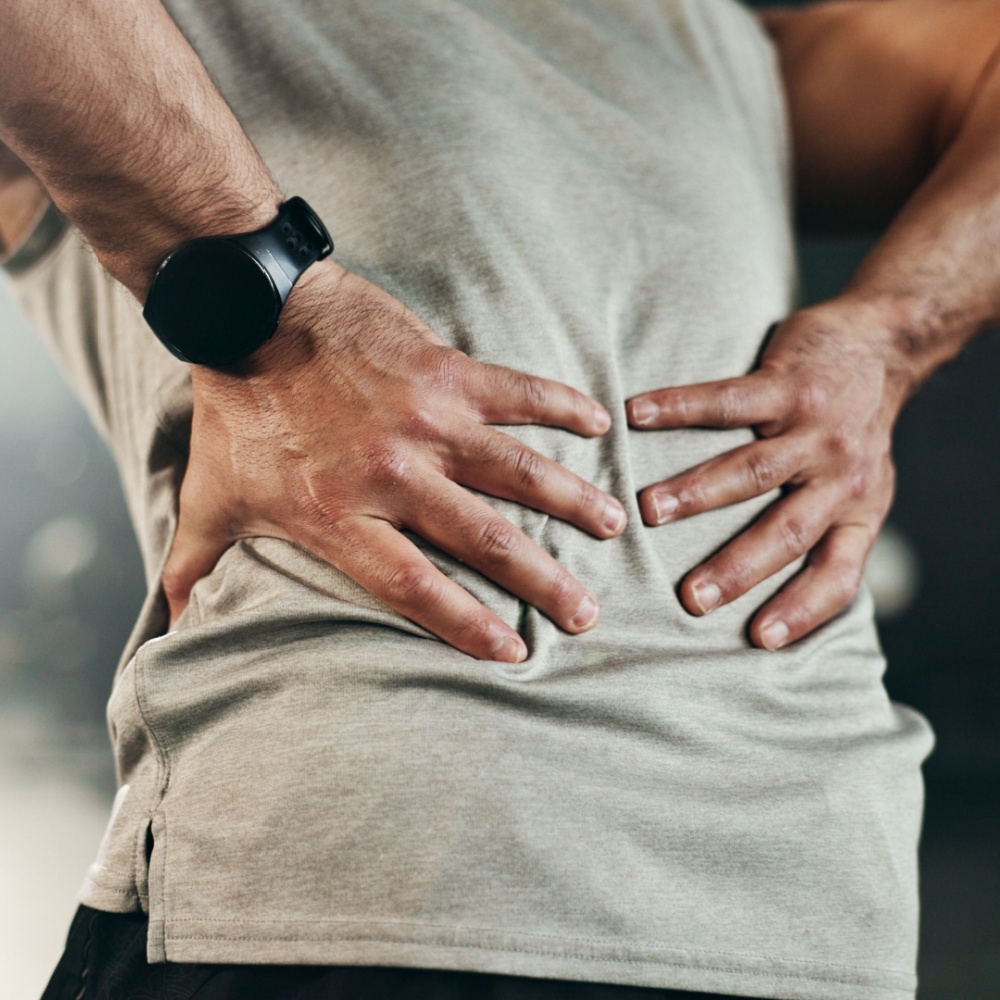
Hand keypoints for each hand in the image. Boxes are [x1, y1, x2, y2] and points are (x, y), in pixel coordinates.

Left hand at [162, 259, 626, 661]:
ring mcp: (426, 420)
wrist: (251, 312)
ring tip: (615, 526)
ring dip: (572, 500)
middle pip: (484, 539)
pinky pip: (518, 391)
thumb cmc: (237, 413)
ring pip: (517, 470)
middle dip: (543, 581)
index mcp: (339, 516)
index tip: (515, 652)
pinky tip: (600, 422)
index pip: (416, 586)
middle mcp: (392, 475)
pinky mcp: (445, 370)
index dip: (468, 624)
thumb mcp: (210, 498)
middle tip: (586, 613)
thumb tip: (171, 629)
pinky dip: (562, 405)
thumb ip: (195, 568)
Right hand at [627, 299, 912, 649]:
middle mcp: (840, 478)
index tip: (760, 640)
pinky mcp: (790, 384)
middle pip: (786, 532)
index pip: (837, 574)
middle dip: (737, 568)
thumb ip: (826, 532)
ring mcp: (816, 430)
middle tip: (691, 597)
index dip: (803, 609)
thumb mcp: (863, 490)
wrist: (884, 347)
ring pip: (752, 471)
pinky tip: (638, 415)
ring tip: (649, 512)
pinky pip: (729, 401)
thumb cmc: (857, 431)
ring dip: (697, 493)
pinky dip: (680, 408)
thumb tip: (776, 594)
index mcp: (856, 513)